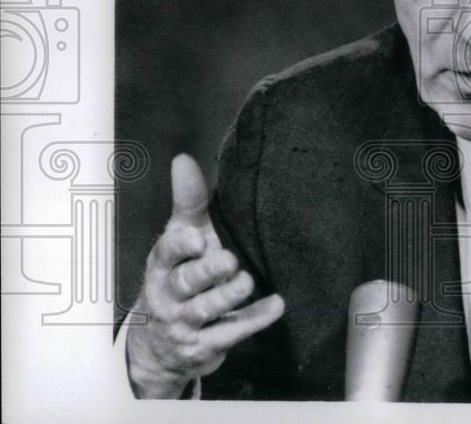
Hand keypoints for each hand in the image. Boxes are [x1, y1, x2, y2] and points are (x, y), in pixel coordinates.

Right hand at [126, 154, 284, 398]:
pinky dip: (254, 320)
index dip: (179, 247)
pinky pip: (230, 333)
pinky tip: (276, 305)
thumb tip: (183, 159)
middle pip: (185, 283)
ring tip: (247, 281)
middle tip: (228, 260)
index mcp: (161, 266)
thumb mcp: (181, 240)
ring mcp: (184, 324)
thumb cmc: (179, 276)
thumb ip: (187, 202)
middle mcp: (168, 296)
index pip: (165, 254)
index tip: (196, 238)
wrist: (159, 346)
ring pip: (205, 311)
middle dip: (206, 272)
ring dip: (227, 296)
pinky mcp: (203, 347)